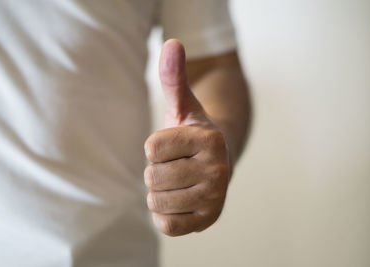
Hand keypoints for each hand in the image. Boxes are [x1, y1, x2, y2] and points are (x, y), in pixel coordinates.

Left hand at [144, 39, 229, 235]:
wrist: (217, 163)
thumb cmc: (192, 135)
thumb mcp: (182, 104)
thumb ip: (173, 76)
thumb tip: (172, 42)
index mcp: (209, 139)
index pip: (151, 147)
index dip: (154, 146)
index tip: (173, 145)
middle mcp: (218, 169)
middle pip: (152, 176)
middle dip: (156, 170)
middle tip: (176, 165)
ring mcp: (215, 198)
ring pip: (156, 201)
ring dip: (160, 191)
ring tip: (178, 181)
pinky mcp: (208, 220)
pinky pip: (166, 225)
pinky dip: (165, 214)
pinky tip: (179, 200)